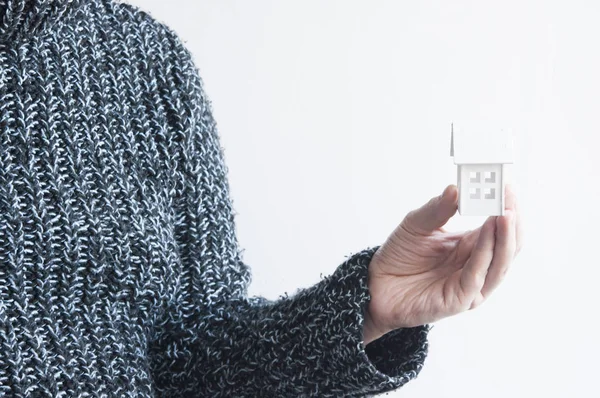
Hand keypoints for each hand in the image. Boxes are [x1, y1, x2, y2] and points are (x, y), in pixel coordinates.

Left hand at [363, 184, 522, 344]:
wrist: (377, 284)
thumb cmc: (400, 256)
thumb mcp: (416, 224)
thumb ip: (437, 209)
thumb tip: (455, 188)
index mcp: (471, 245)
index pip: (499, 227)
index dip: (507, 207)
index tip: (507, 185)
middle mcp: (476, 265)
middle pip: (508, 245)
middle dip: (512, 220)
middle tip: (510, 197)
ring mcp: (471, 284)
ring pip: (499, 263)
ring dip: (505, 238)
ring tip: (506, 214)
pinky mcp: (459, 300)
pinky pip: (477, 277)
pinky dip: (484, 255)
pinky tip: (486, 235)